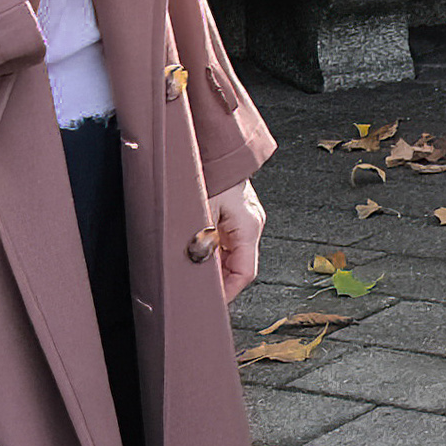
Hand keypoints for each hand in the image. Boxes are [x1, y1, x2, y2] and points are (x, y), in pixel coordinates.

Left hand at [200, 182, 264, 303]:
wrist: (214, 144)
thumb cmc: (210, 171)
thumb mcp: (201, 212)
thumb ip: (203, 245)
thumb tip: (200, 271)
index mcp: (249, 226)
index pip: (245, 273)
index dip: (227, 293)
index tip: (210, 302)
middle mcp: (252, 223)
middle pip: (238, 266)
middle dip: (218, 279)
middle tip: (196, 286)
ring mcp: (245, 218)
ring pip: (232, 254)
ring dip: (214, 264)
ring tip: (193, 267)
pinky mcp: (235, 213)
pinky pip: (227, 241)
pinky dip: (213, 250)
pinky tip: (197, 250)